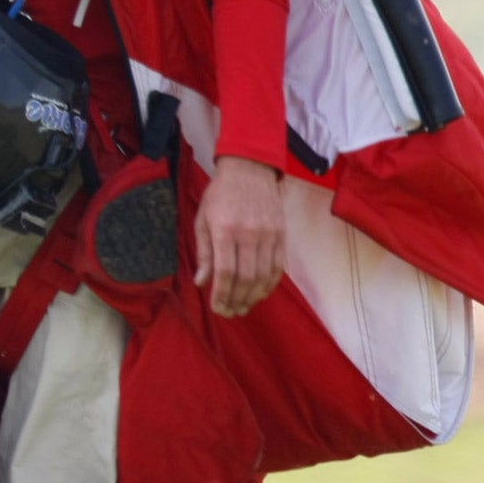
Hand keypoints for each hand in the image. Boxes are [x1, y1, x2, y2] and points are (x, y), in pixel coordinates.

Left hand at [192, 154, 286, 316]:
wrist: (250, 170)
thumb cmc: (220, 195)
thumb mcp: (202, 219)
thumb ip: (204, 252)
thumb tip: (202, 282)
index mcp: (225, 230)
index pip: (225, 272)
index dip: (221, 295)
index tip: (217, 308)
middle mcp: (249, 234)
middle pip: (246, 278)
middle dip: (237, 300)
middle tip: (229, 312)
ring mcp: (269, 235)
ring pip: (264, 276)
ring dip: (253, 297)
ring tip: (243, 307)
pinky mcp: (282, 235)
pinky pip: (278, 267)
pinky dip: (269, 284)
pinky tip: (260, 293)